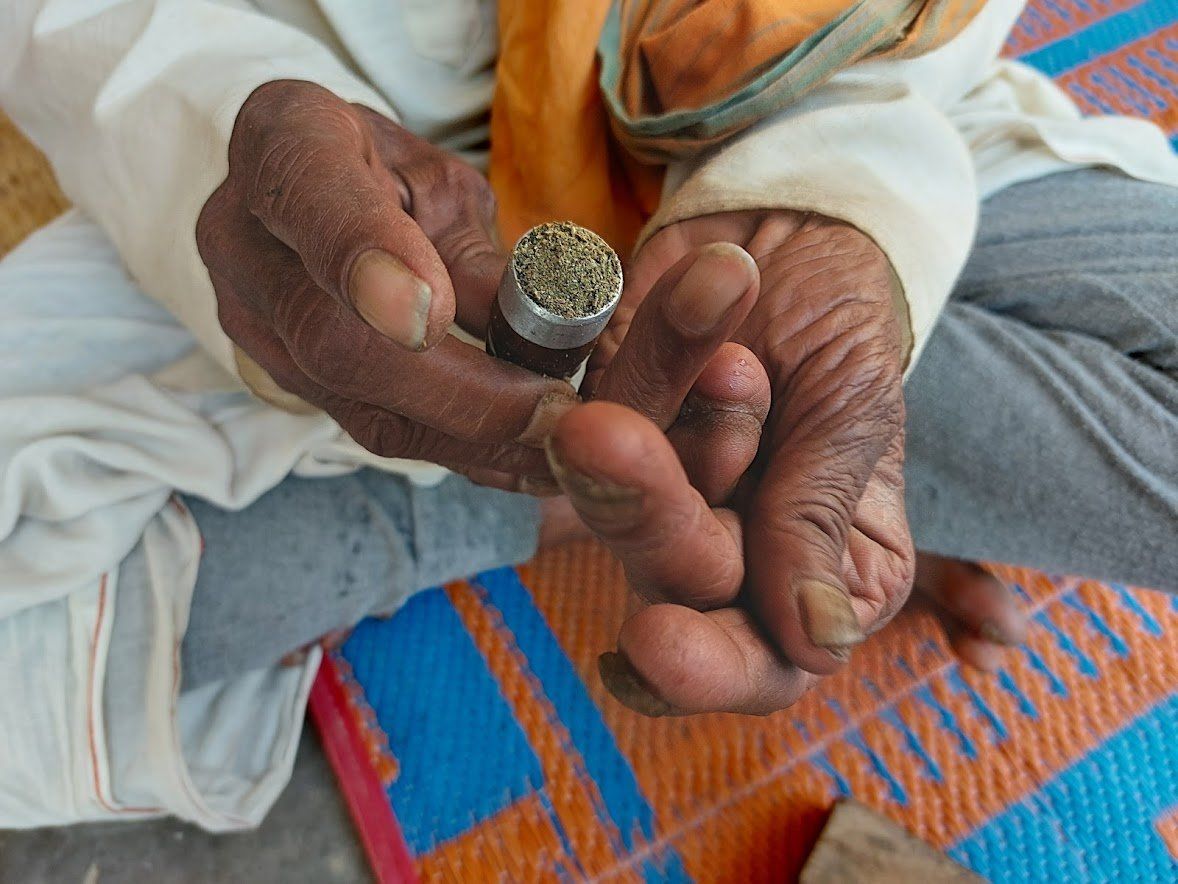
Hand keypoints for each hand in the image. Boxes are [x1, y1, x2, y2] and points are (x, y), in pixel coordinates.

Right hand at [197, 80, 573, 481]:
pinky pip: (368, 429)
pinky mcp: (278, 377)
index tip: (431, 316)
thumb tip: (538, 336)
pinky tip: (518, 460)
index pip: (310, 195)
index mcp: (288, 143)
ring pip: (354, 403)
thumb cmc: (385, 177)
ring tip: (554, 447)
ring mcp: (248, 317)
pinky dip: (455, 450)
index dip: (370, 262)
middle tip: (553, 410)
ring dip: (468, 438)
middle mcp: (244, 235)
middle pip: (335, 339)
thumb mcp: (440, 184)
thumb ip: (474, 253)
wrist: (304, 200)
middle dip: (460, 391)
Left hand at [555, 212, 913, 714]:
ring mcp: (657, 490)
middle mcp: (729, 548)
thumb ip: (822, 517)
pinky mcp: (597, 428)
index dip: (709, 667)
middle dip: (654, 513)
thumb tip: (815, 644)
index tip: (655, 640)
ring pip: (615, 509)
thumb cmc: (844, 324)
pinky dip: (638, 368)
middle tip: (622, 436)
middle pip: (674, 583)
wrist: (789, 224)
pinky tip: (698, 316)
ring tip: (728, 360)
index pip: (762, 662)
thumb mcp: (855, 412)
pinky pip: (583, 420)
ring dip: (649, 433)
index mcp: (818, 574)